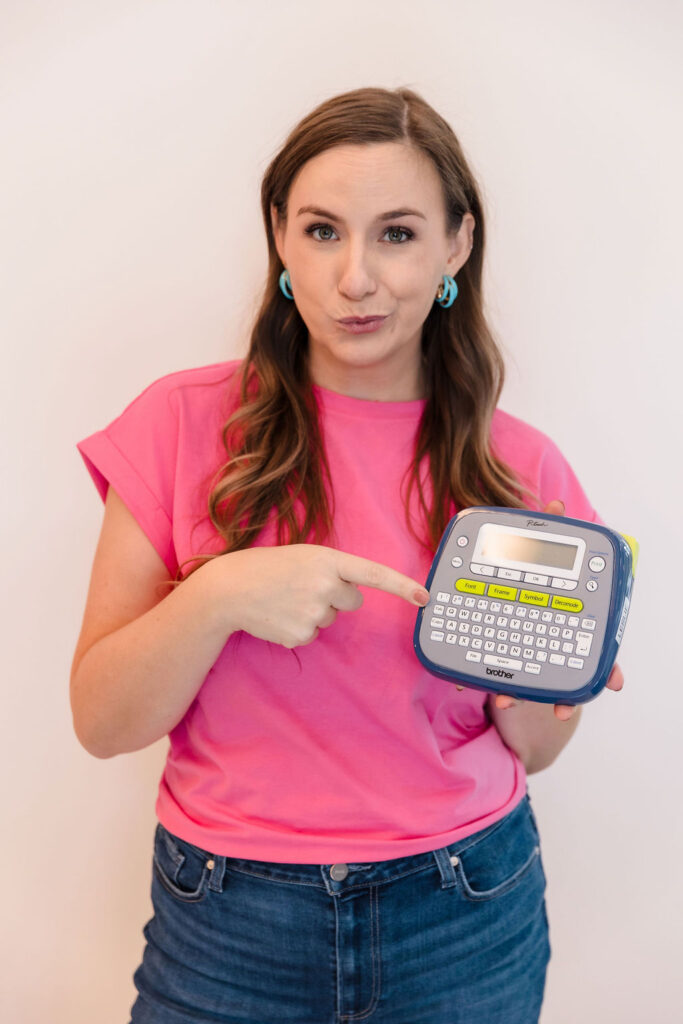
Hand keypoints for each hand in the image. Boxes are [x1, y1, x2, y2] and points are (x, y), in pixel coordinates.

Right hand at [205, 544, 428, 648]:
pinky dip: (298, 627)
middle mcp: (325, 585)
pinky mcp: (301, 635)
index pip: (374, 574)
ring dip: (313, 611)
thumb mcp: (302, 556)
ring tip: (284, 599)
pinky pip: (313, 634)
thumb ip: (331, 570)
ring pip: (330, 619)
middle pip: (353, 601)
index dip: (402, 587)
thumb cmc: (265, 567)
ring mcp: (314, 612)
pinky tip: (279, 615)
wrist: (228, 589)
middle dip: (336, 597)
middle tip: (303, 587)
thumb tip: (352, 594)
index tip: (425, 598)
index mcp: (327, 559)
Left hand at [492, 499, 624, 719]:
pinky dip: (486, 680)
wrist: (486, 568)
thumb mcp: (531, 541)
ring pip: (527, 677)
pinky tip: (473, 685)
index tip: (611, 684)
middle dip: (565, 696)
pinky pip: (494, 668)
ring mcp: (523, 645)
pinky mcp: (496, 648)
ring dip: (519, 693)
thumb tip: (554, 504)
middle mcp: (548, 634)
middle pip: (563, 670)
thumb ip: (545, 526)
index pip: (593, 647)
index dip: (605, 670)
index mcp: (566, 615)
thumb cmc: (518, 559)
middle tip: (560, 709)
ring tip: (504, 700)